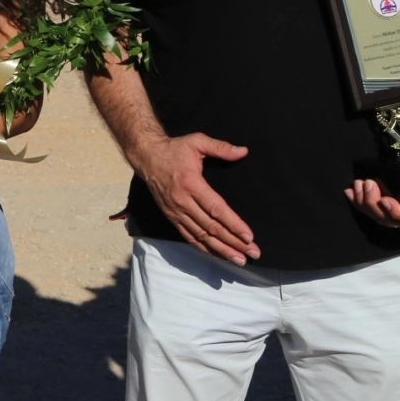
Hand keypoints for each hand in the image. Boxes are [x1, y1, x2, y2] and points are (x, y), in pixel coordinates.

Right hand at [132, 132, 258, 263]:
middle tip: (253, 252)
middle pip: (211, 227)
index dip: (233, 224)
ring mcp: (176, 211)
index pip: (216, 209)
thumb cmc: (174, 149)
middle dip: (234, 242)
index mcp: (191, 183)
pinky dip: (204, 248)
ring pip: (201, 236)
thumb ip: (220, 147)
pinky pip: (189, 236)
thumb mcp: (197, 141)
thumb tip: (243, 151)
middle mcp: (183, 201)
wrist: (146, 156)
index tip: (249, 236)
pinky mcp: (171, 216)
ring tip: (240, 259)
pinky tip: (219, 255)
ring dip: (221, 249)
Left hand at [345, 178, 399, 228]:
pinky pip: (377, 213)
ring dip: (365, 202)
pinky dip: (362, 203)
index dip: (399, 213)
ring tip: (358, 184)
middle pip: (393, 220)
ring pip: (382, 218)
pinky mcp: (395, 210)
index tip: (386, 200)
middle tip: (367, 183)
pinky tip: (350, 192)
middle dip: (375, 203)